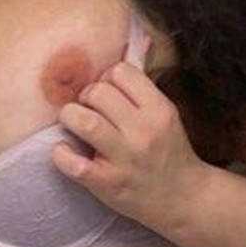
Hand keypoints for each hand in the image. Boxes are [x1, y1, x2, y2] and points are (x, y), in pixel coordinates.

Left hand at [51, 62, 210, 236]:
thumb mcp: (165, 116)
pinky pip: (75, 165)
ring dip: (71, 117)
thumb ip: (141, 90)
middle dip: (87, 97)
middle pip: (99, 92)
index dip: (107, 78)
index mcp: (159, 110)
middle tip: (89, 110)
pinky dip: (61, 155)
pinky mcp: (109, 183)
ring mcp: (125, 159)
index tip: (107, 94)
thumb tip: (126, 47)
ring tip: (75, 124)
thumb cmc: (168, 153)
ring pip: (85, 122)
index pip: (122, 72)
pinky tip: (64, 151)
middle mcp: (144, 132)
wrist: (184, 199)